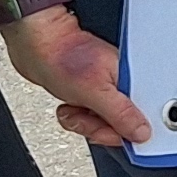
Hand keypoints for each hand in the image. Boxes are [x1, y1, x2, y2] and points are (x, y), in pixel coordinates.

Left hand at [3, 7, 151, 148]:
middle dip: (97, 126)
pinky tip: (69, 105)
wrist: (34, 44)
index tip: (104, 128)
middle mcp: (122, 84)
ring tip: (74, 106)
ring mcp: (106, 90)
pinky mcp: (91, 94)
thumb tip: (142, 132)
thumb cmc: (62, 56)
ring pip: (101, 124)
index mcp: (132, 80)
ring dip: (82, 121)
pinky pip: (88, 119)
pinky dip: (74, 116)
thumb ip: (121, 114)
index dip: (121, 131)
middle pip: (120, 126)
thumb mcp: (95, 92)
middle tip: (85, 114)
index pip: (141, 120)